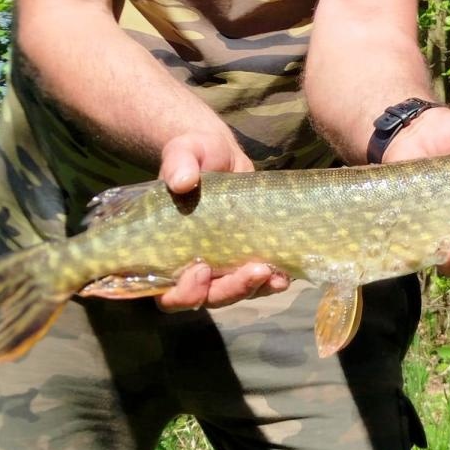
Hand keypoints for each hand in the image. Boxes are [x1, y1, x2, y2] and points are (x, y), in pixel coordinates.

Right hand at [156, 130, 290, 310]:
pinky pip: (256, 282)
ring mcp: (218, 266)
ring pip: (233, 293)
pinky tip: (285, 275)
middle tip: (253, 271)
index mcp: (164, 250)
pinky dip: (270, 282)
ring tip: (274, 275)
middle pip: (205, 297)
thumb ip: (178, 163)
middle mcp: (189, 265)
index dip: (183, 292)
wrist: (221, 154)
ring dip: (253, 289)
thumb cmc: (193, 154)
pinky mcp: (243, 259)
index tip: (201, 269)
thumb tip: (181, 181)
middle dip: (230, 291)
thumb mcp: (184, 151)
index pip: (166, 291)